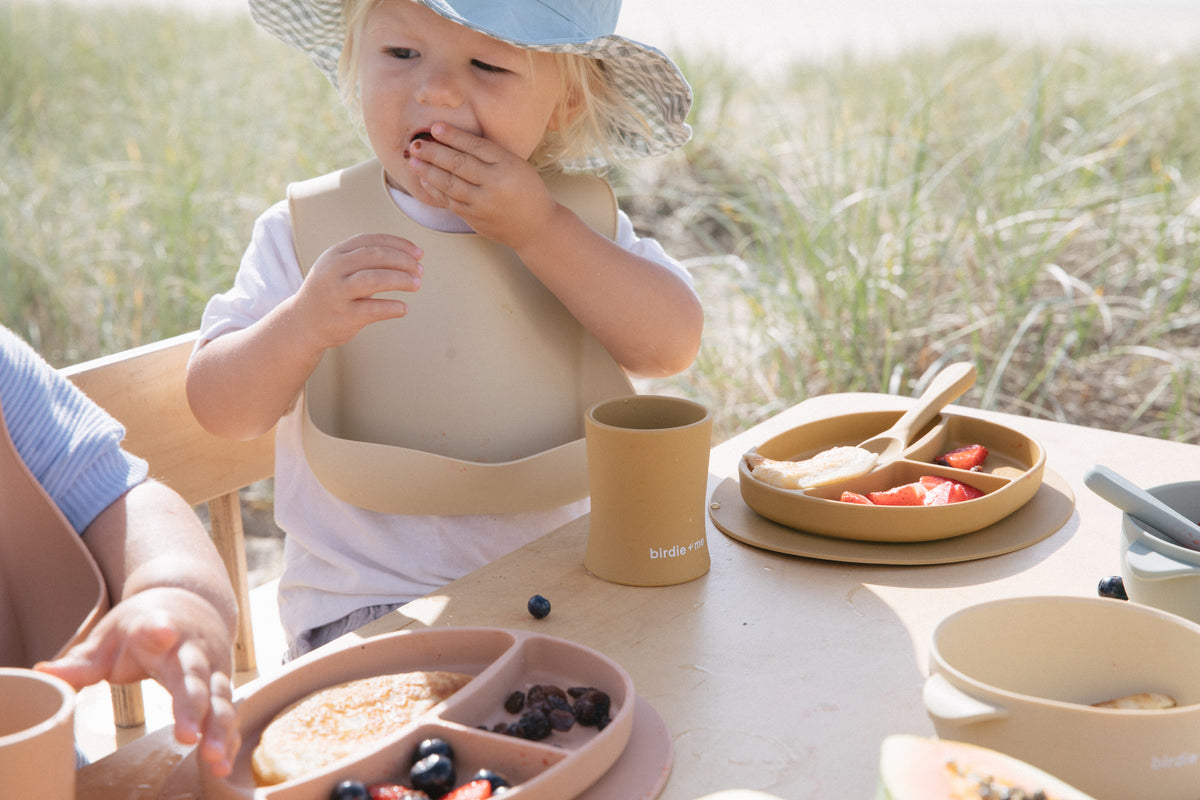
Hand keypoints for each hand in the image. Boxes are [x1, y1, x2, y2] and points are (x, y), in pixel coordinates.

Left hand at [35, 587, 239, 775]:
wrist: (195, 602)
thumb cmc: (146, 624)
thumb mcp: (111, 635)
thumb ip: (82, 660)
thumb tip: (44, 673)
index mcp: (162, 630)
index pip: (161, 629)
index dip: (161, 631)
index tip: (163, 632)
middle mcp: (194, 651)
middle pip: (196, 678)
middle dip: (194, 707)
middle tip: (188, 737)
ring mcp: (214, 669)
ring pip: (221, 699)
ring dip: (219, 729)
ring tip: (213, 759)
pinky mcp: (223, 686)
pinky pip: (229, 713)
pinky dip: (228, 738)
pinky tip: (222, 765)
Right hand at [294, 233, 423, 349]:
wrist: (302, 322)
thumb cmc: (332, 292)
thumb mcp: (341, 268)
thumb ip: (367, 259)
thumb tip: (411, 256)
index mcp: (335, 254)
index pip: (371, 240)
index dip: (398, 244)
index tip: (418, 253)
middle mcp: (334, 270)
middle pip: (375, 256)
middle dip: (403, 261)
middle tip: (420, 270)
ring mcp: (337, 293)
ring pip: (374, 279)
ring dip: (400, 280)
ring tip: (416, 284)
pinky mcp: (343, 316)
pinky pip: (373, 309)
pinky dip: (392, 307)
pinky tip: (403, 308)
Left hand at [407, 123, 557, 249]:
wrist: (537, 227)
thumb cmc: (527, 191)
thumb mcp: (517, 166)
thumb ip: (492, 155)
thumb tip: (456, 140)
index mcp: (508, 165)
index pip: (475, 147)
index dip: (453, 136)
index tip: (435, 127)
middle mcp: (495, 184)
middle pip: (458, 164)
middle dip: (433, 153)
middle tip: (415, 145)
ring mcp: (483, 203)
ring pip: (449, 184)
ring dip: (428, 171)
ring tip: (413, 161)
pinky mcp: (475, 219)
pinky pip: (450, 201)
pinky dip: (435, 190)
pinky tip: (425, 180)